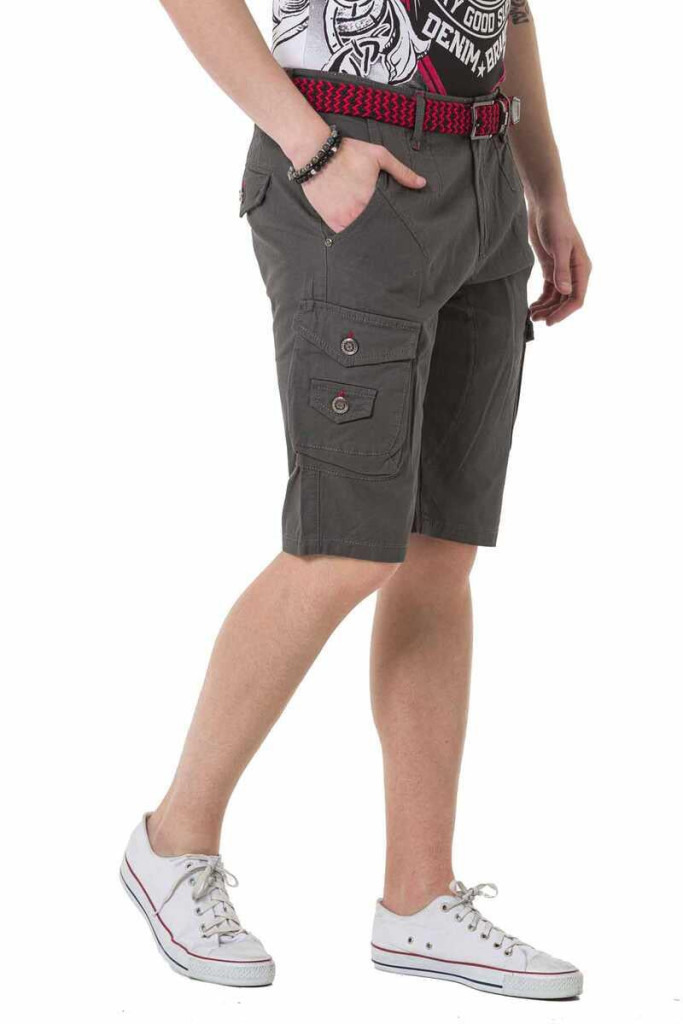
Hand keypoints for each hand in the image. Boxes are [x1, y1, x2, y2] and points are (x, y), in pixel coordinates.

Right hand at [300, 138, 425, 233]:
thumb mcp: (379, 156)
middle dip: (379, 230)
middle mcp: (357, 214)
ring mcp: (342, 219)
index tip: (396, 226)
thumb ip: (402, 171)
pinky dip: (349, 231)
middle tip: (386, 233)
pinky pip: (343, 234)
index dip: (392, 224)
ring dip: (364, 232)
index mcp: (371, 201)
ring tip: (370, 230)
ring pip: (358, 233)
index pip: (387, 221)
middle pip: (373, 230)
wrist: (316, 153)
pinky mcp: (330, 220)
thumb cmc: (349, 153)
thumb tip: (422, 183)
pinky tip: (354, 224)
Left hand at [528, 199, 591, 325]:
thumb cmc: (555, 223)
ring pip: (557, 298)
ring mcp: (563, 272)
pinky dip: (542, 300)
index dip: (564, 313)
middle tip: (536, 319)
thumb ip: (561, 270)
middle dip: (553, 312)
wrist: (545, 208)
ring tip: (532, 315)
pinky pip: (549, 291)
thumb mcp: (559, 246)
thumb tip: (565, 292)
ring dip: (546, 308)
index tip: (550, 322)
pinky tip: (533, 306)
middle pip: (566, 302)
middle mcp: (574, 273)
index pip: (577, 298)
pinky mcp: (551, 269)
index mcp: (582, 268)